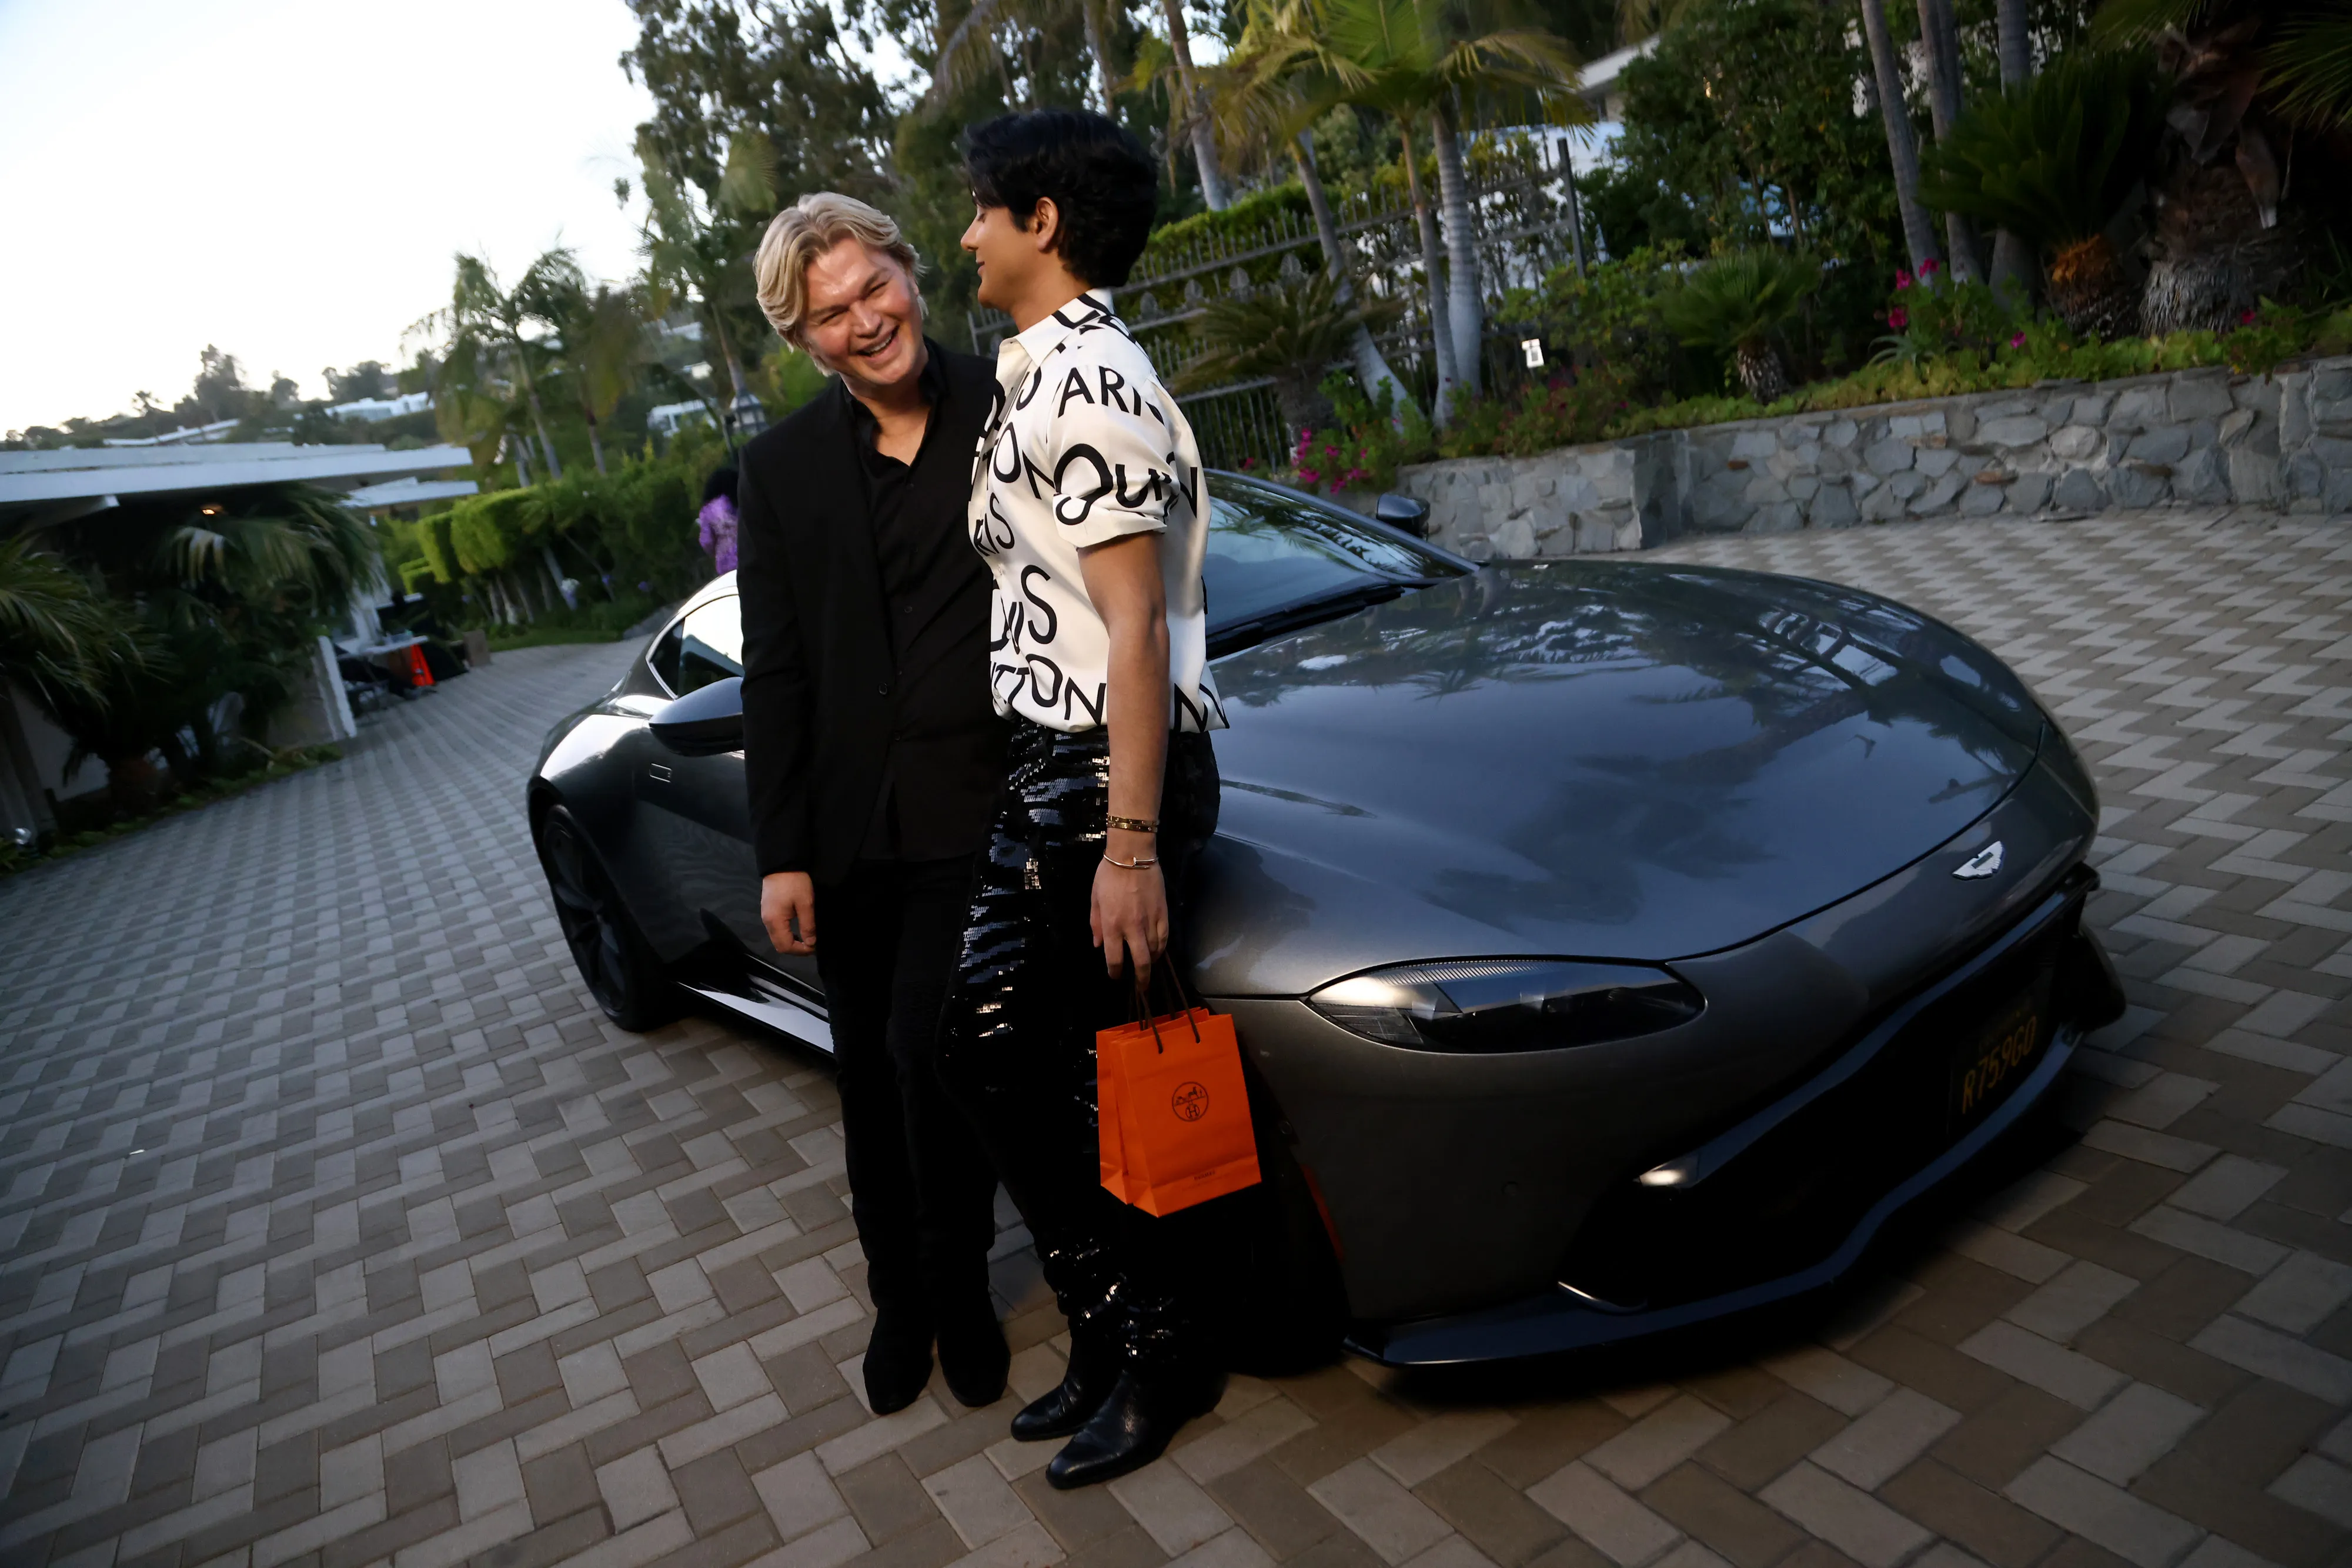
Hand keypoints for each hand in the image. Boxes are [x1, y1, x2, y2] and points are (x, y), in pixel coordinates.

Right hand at [761, 871, 816, 954]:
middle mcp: (767, 922)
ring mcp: (766, 916)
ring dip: (791, 942)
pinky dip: (787, 935)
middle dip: (796, 949)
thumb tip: (811, 943)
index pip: (785, 947)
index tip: (815, 947)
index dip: (800, 951)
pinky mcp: (768, 911)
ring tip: (807, 939)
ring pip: (777, 939)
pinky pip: (776, 930)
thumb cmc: (795, 882)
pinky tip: (797, 930)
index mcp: (775, 921)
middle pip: (779, 945)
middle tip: (812, 945)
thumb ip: (808, 925)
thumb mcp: (806, 903)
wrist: (782, 863)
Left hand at [1091, 856, 1168, 982]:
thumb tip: (1098, 945)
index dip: (1115, 971)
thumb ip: (1096, 924)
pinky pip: (1164, 938)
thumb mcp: (1095, 899)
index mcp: (1112, 924)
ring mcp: (1150, 921)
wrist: (1133, 855)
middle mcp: (1132, 927)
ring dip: (1151, 963)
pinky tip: (1158, 952)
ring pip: (1154, 951)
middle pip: (1140, 962)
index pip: (1114, 958)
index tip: (1115, 976)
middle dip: (1141, 978)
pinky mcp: (1163, 914)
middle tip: (1140, 987)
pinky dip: (1162, 948)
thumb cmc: (1108, 875)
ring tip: (1148, 968)